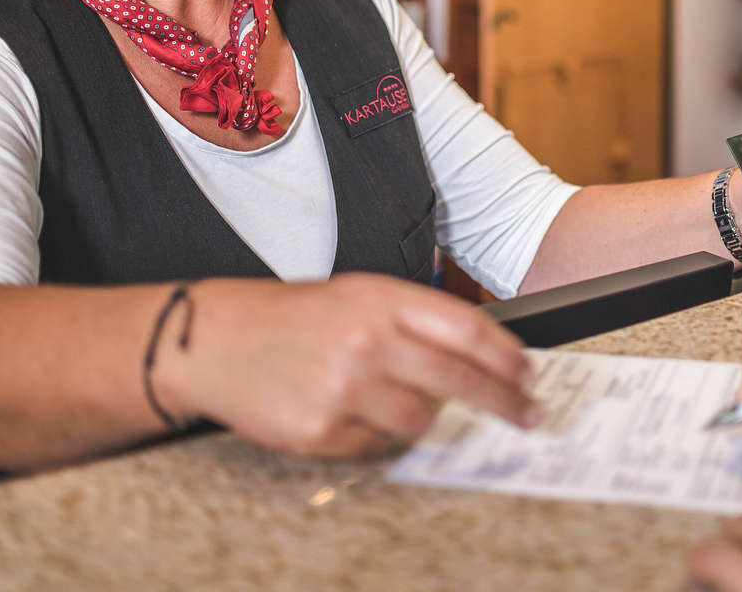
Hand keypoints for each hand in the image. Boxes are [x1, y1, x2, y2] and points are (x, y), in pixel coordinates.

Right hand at [154, 274, 538, 457]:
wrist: (213, 339)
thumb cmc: (292, 317)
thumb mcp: (357, 295)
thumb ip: (413, 320)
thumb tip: (477, 356)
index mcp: (382, 300)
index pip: (466, 328)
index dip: (505, 355)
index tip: (527, 372)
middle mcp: (368, 341)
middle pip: (460, 379)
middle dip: (503, 400)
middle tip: (527, 414)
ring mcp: (345, 387)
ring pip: (420, 419)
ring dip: (424, 417)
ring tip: (394, 401)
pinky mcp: (320, 429)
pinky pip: (375, 444)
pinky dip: (374, 435)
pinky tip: (350, 412)